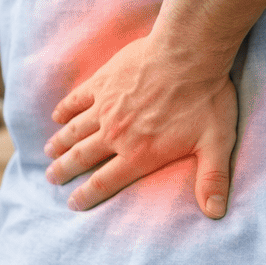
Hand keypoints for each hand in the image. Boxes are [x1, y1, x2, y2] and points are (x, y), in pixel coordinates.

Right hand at [44, 35, 236, 217]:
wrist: (190, 52)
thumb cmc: (206, 98)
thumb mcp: (216, 143)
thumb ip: (213, 179)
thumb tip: (216, 213)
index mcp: (140, 153)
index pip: (106, 181)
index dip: (88, 195)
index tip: (72, 203)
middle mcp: (116, 134)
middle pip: (82, 157)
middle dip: (64, 170)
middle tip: (51, 178)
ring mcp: (106, 106)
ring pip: (75, 131)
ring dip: (60, 144)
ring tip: (49, 153)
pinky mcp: (103, 82)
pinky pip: (77, 99)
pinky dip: (65, 109)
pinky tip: (57, 116)